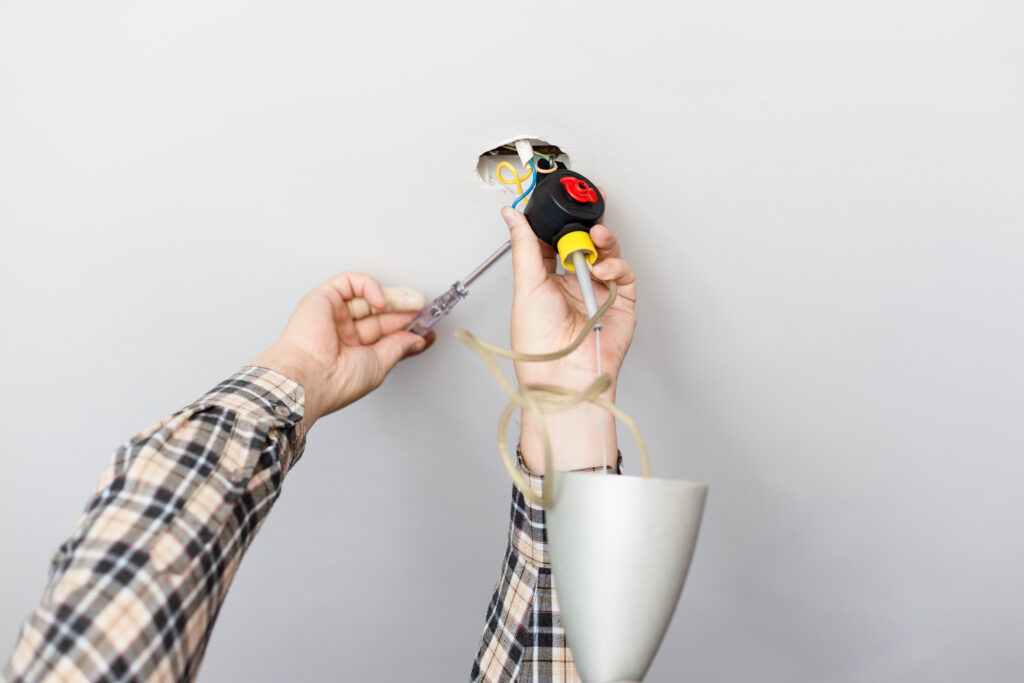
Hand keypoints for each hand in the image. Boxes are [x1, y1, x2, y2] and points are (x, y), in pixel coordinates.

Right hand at [252, 272, 433, 427]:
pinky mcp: (324, 298)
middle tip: (423, 310)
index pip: (386, 333)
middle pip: (380, 313)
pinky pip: (350, 282)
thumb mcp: (380, 364)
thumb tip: (417, 339)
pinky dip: (370, 287)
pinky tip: (382, 302)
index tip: (428, 328)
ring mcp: (334, 314)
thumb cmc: (335, 381)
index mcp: (353, 351)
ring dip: (394, 299)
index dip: (408, 328)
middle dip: (404, 311)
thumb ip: (398, 347)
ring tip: (414, 303)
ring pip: (368, 297)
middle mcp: (343, 332)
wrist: (310, 377)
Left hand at [502, 205, 637, 472]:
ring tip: (595, 237)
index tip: (551, 202)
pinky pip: (623, 274)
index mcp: (544, 281)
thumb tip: (511, 215)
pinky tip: (602, 269)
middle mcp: (571, 284)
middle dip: (583, 225)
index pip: (550, 242)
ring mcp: (596, 292)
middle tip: (581, 210)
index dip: (553, 222)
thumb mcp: (526, 284)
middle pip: (581, 243)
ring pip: (606, 254)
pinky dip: (615, 266)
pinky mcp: (620, 302)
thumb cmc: (539, 344)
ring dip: (602, 241)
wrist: (564, 374)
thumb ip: (524, 244)